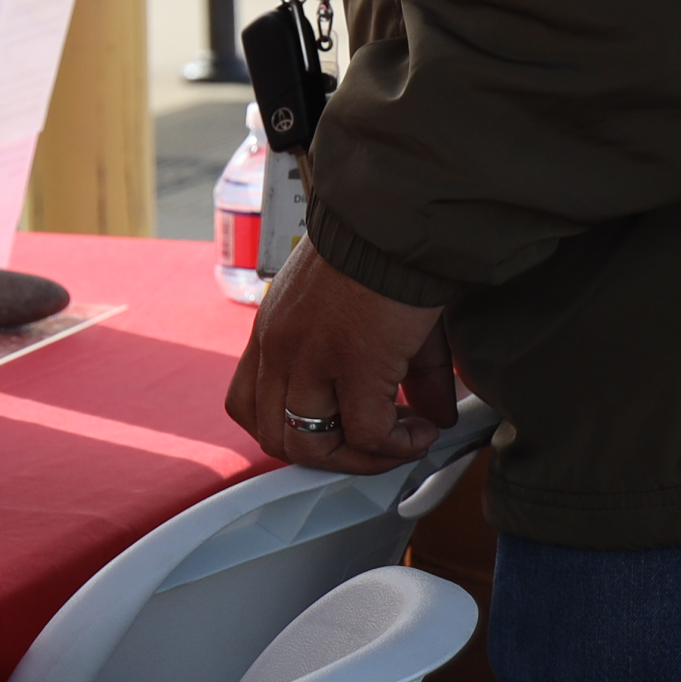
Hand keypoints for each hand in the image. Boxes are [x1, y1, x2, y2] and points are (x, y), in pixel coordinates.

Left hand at [226, 241, 455, 473]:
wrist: (398, 223)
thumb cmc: (383, 257)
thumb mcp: (370, 318)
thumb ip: (396, 373)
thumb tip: (433, 417)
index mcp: (272, 333)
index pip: (246, 405)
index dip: (288, 431)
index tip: (334, 432)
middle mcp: (279, 350)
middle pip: (274, 437)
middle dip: (328, 456)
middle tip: (375, 447)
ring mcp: (310, 359)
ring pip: (312, 445)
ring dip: (360, 458)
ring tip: (400, 442)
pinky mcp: (355, 364)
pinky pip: (368, 433)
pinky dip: (396, 445)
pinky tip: (423, 431)